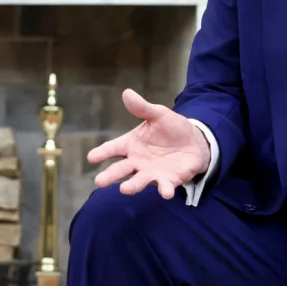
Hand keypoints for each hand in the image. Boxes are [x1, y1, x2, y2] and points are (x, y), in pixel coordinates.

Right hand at [87, 89, 210, 199]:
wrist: (195, 142)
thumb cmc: (171, 128)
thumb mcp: (158, 114)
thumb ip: (142, 108)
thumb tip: (127, 93)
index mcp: (131, 144)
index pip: (112, 148)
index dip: (102, 153)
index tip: (91, 157)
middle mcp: (137, 161)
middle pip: (120, 169)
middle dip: (110, 176)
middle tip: (99, 182)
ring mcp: (152, 173)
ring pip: (139, 180)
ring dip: (132, 186)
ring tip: (125, 190)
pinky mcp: (168, 180)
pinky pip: (165, 186)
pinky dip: (164, 190)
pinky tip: (165, 193)